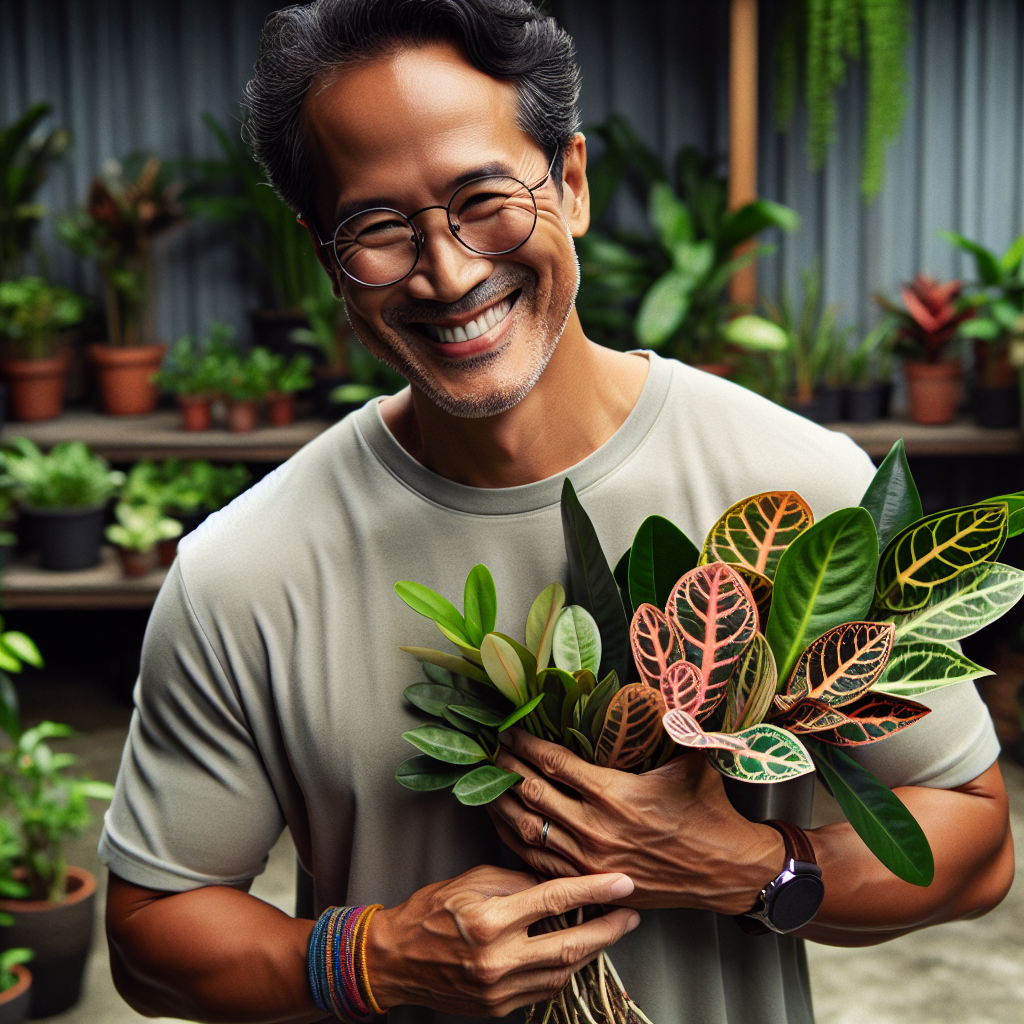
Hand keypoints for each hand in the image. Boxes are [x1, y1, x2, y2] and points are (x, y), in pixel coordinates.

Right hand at [366, 865, 639, 1016]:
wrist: (395, 959)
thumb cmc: (431, 910)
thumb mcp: (472, 881)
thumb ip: (517, 882)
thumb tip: (555, 884)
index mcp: (491, 921)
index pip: (555, 900)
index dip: (595, 890)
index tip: (623, 883)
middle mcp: (498, 959)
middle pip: (570, 945)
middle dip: (608, 929)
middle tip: (632, 913)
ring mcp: (499, 990)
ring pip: (562, 971)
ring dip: (591, 951)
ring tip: (609, 930)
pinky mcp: (498, 1008)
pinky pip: (543, 989)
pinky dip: (563, 970)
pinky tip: (575, 954)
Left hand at [489, 729, 784, 913]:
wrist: (726, 871)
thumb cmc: (709, 812)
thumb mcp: (693, 760)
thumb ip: (676, 722)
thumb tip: (670, 683)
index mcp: (615, 794)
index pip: (555, 762)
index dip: (526, 744)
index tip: (509, 730)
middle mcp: (595, 828)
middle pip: (533, 791)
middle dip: (506, 767)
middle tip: (490, 750)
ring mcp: (588, 860)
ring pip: (528, 828)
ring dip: (502, 802)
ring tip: (485, 782)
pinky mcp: (589, 882)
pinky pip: (537, 861)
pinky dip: (514, 839)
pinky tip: (503, 823)